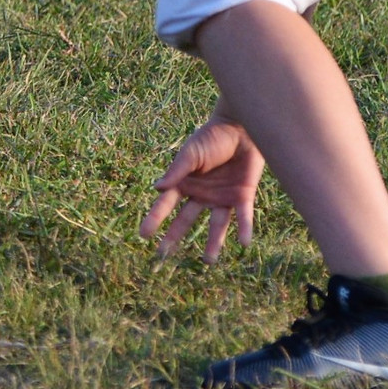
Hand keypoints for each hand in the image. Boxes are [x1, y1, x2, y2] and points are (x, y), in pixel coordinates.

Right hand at [139, 118, 262, 263]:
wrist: (242, 127)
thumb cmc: (213, 136)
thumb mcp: (191, 152)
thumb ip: (177, 170)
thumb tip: (156, 188)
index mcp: (186, 182)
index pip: (166, 204)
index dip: (155, 218)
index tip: (144, 234)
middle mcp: (202, 194)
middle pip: (187, 219)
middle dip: (175, 236)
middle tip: (164, 254)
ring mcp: (222, 197)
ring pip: (216, 225)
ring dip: (214, 242)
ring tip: (209, 260)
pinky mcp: (243, 196)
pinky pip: (243, 216)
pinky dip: (244, 229)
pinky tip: (243, 243)